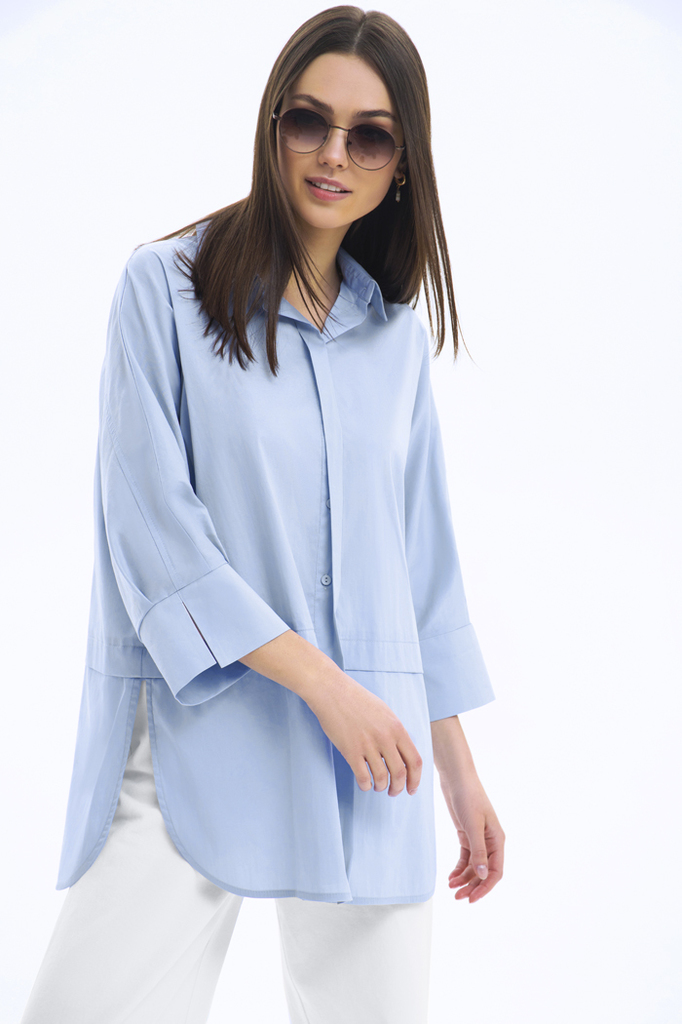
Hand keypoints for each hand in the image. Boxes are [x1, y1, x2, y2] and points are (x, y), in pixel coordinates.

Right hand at [306, 673, 422, 796]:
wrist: (332, 691)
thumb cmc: (357, 700)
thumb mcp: (385, 713)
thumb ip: (395, 732)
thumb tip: (402, 754)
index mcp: (397, 728)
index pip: (415, 761)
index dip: (416, 779)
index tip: (412, 789)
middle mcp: (385, 737)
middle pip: (400, 773)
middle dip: (398, 788)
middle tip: (394, 792)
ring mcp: (367, 744)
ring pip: (381, 778)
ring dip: (381, 788)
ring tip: (378, 787)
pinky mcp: (350, 750)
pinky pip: (362, 777)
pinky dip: (365, 785)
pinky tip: (364, 783)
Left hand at [439, 769, 504, 902]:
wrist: (456, 779)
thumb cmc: (468, 797)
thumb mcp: (473, 825)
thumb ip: (478, 851)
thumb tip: (483, 876)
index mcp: (497, 840)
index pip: (495, 871)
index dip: (485, 887)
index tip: (472, 898)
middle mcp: (490, 842)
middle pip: (484, 872)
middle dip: (472, 886)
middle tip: (458, 897)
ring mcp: (478, 839)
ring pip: (474, 867)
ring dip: (464, 879)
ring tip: (451, 888)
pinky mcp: (467, 835)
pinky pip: (466, 858)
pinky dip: (459, 869)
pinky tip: (451, 877)